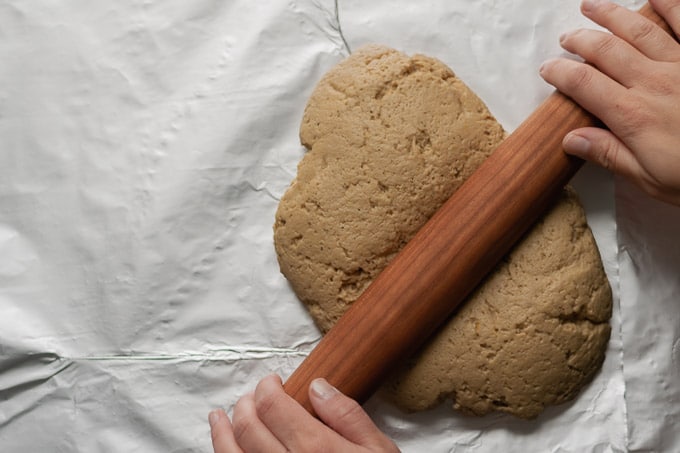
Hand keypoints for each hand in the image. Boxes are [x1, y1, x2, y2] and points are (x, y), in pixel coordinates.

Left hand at [209, 374, 399, 452]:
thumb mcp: (379, 451)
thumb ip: (347, 416)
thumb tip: (318, 387)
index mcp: (316, 449)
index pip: (273, 406)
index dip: (267, 388)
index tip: (272, 383)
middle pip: (249, 428)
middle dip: (245, 405)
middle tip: (251, 397)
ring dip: (221, 433)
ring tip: (218, 418)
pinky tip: (226, 451)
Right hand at [540, 0, 679, 205]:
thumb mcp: (649, 178)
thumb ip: (610, 155)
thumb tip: (571, 140)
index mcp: (633, 115)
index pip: (584, 84)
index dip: (560, 73)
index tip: (547, 69)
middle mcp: (653, 82)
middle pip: (606, 50)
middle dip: (580, 40)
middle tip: (566, 37)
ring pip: (639, 29)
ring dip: (611, 15)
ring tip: (591, 6)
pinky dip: (670, 5)